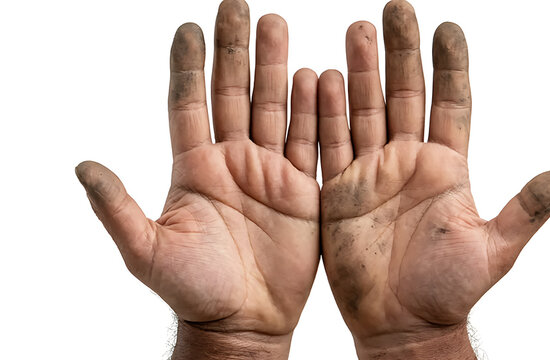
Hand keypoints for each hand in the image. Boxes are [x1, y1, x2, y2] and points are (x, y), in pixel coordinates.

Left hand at [76, 1, 319, 357]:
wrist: (243, 321)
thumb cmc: (192, 290)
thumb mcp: (147, 250)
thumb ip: (118, 208)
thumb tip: (83, 167)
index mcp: (194, 168)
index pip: (189, 104)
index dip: (188, 66)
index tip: (189, 27)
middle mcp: (232, 161)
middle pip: (233, 93)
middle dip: (236, 51)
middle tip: (239, 7)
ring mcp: (269, 172)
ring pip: (273, 108)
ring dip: (275, 69)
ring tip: (276, 26)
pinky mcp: (302, 190)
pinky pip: (309, 142)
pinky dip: (313, 111)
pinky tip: (314, 77)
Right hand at [318, 1, 549, 358]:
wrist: (401, 323)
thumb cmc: (447, 290)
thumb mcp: (496, 249)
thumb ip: (528, 208)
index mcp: (446, 168)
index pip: (451, 103)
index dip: (450, 67)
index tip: (447, 28)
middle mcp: (407, 162)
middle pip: (403, 95)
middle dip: (399, 53)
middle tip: (395, 10)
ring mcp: (371, 173)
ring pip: (364, 111)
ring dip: (360, 73)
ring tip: (357, 32)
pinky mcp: (339, 191)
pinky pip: (330, 145)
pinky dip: (325, 114)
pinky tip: (321, 80)